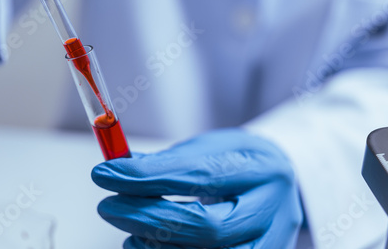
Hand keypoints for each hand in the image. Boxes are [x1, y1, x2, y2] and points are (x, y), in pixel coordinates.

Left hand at [92, 128, 302, 248]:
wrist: (281, 185)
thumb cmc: (239, 164)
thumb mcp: (209, 149)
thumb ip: (168, 162)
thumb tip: (118, 169)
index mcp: (260, 169)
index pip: (201, 175)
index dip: (148, 177)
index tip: (105, 173)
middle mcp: (272, 211)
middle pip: (209, 227)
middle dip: (149, 218)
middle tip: (108, 206)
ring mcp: (270, 244)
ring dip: (156, 245)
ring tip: (128, 228)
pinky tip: (140, 243)